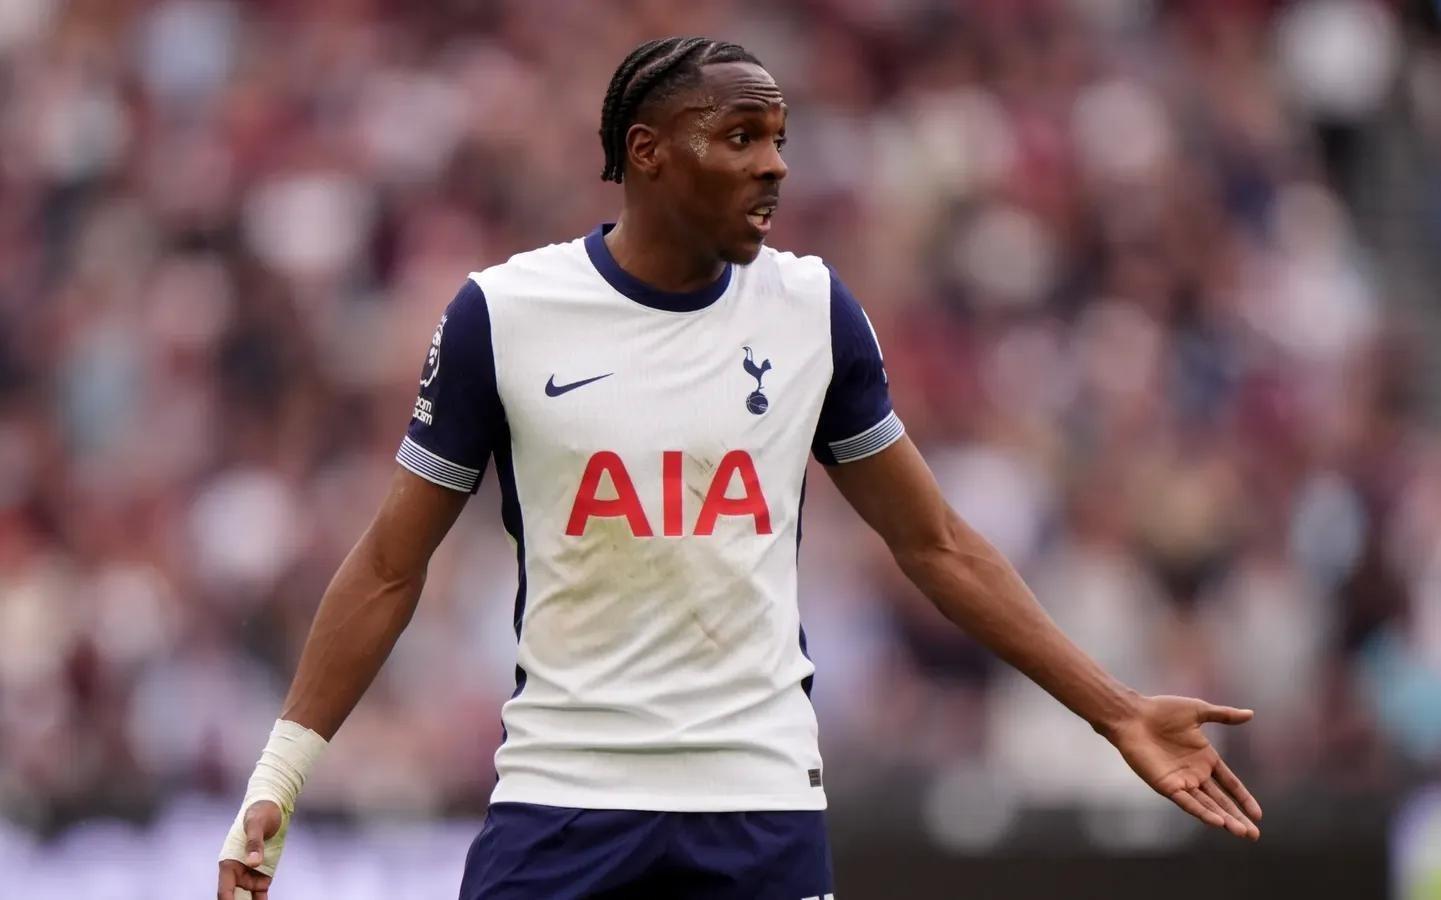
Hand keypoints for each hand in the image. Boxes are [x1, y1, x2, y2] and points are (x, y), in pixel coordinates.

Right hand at [218, 800, 282, 899]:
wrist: (273, 807)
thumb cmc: (259, 812)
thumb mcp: (256, 824)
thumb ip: (254, 843)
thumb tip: (253, 862)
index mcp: (229, 863)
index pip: (225, 890)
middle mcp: (237, 871)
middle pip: (235, 897)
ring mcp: (250, 873)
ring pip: (247, 897)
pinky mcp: (263, 873)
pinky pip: (260, 893)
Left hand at [1106, 695, 1262, 839]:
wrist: (1133, 715)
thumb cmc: (1161, 710)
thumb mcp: (1198, 711)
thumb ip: (1224, 715)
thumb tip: (1251, 714)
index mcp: (1205, 759)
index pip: (1230, 784)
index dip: (1244, 798)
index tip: (1258, 815)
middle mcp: (1195, 773)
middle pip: (1221, 801)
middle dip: (1238, 817)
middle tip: (1254, 835)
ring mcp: (1181, 781)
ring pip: (1207, 805)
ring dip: (1224, 819)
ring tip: (1241, 832)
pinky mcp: (1166, 785)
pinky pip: (1187, 802)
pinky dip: (1201, 812)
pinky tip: (1217, 822)